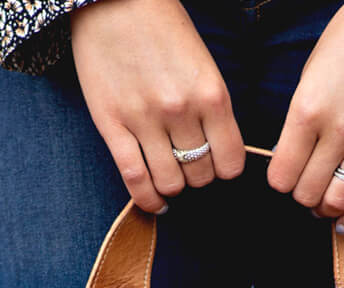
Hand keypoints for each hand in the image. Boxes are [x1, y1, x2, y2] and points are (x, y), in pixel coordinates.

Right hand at [71, 0, 245, 212]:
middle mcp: (181, 111)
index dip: (225, 170)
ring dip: (173, 187)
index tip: (217, 165)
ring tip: (170, 176)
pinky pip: (135, 179)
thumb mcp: (202, 64)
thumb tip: (219, 152)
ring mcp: (144, 120)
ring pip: (170, 183)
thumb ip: (212, 107)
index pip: (231, 162)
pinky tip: (155, 204)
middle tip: (189, 167)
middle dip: (198, 177)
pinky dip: (147, 200)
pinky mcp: (112, 125)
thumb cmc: (162, 28)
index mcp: (212, 94)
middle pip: (200, 176)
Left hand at [266, 0, 343, 231]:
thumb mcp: (312, 72)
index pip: (281, 175)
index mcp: (307, 109)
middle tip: (308, 188)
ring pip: (339, 200)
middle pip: (308, 193)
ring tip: (327, 203)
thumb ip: (300, 120)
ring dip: (328, 209)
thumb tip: (290, 160)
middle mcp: (339, 129)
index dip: (281, 182)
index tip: (287, 176)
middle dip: (304, 197)